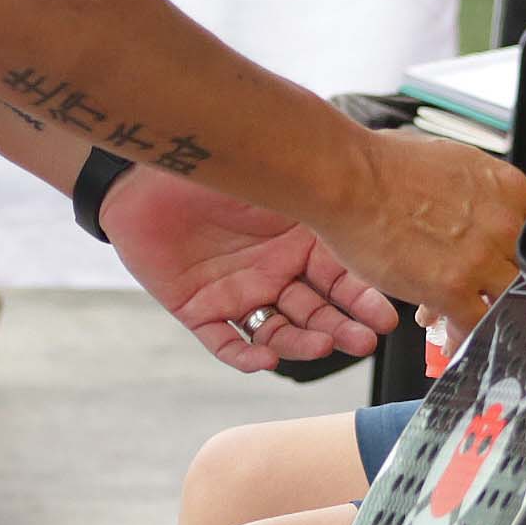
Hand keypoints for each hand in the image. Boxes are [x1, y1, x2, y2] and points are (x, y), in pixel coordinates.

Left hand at [103, 168, 397, 374]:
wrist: (140, 170)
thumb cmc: (209, 164)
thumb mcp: (271, 176)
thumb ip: (312, 191)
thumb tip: (368, 192)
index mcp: (301, 240)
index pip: (342, 278)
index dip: (364, 299)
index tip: (385, 316)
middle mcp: (276, 272)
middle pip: (318, 311)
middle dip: (344, 328)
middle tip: (364, 340)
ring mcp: (241, 294)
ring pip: (279, 331)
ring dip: (303, 344)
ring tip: (323, 346)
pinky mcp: (202, 310)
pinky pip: (227, 343)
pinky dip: (246, 356)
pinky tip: (264, 360)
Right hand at [323, 130, 525, 333]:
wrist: (348, 178)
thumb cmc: (385, 166)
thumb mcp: (456, 162)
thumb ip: (484, 188)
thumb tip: (487, 201)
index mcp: (508, 188)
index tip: (520, 266)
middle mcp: (503, 223)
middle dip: (509, 287)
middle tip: (489, 296)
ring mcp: (481, 258)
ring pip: (509, 302)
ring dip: (486, 313)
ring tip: (463, 316)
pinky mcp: (452, 288)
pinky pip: (477, 327)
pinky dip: (464, 337)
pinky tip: (450, 337)